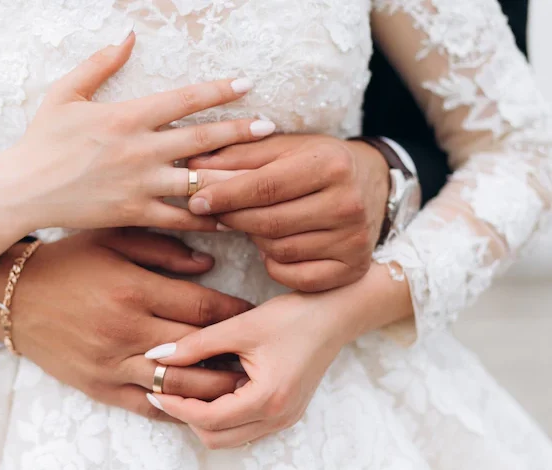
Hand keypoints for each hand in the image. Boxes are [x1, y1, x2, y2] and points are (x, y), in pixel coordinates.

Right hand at [0, 32, 273, 234]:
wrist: (21, 189)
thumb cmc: (42, 140)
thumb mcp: (65, 93)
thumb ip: (100, 64)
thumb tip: (129, 37)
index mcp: (127, 116)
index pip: (184, 99)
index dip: (219, 90)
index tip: (247, 84)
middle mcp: (140, 149)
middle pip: (202, 139)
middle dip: (241, 132)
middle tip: (272, 128)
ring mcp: (140, 184)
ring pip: (198, 181)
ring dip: (234, 178)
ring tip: (264, 177)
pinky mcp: (135, 214)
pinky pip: (179, 219)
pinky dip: (206, 218)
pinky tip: (231, 218)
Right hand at [0, 229, 252, 420]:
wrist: (14, 297)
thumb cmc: (67, 261)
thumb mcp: (112, 238)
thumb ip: (163, 249)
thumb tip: (209, 264)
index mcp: (132, 289)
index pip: (200, 308)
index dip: (234, 312)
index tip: (253, 312)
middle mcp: (125, 330)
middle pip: (197, 350)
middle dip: (233, 353)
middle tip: (259, 352)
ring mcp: (111, 363)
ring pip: (177, 386)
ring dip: (214, 388)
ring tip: (241, 384)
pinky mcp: (98, 386)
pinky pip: (145, 406)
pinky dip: (175, 409)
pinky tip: (198, 405)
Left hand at [145, 264, 412, 447]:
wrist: (336, 314)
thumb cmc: (293, 316)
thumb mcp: (240, 326)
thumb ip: (196, 344)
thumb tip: (157, 355)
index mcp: (267, 398)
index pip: (209, 419)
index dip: (177, 406)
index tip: (155, 387)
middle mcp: (278, 417)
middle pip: (217, 438)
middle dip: (187, 417)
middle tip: (166, 389)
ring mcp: (284, 418)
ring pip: (230, 437)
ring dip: (204, 418)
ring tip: (185, 388)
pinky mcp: (286, 412)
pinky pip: (245, 427)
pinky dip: (224, 415)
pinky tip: (213, 387)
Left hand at [188, 134, 388, 290]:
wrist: (371, 184)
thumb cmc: (316, 163)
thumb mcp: (283, 148)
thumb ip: (239, 156)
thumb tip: (193, 168)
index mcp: (330, 165)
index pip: (264, 187)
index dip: (224, 196)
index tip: (196, 200)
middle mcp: (348, 203)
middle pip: (269, 222)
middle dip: (234, 218)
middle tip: (215, 214)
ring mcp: (354, 240)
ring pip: (279, 250)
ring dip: (256, 240)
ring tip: (252, 224)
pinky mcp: (353, 268)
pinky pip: (297, 277)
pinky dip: (276, 266)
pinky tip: (273, 248)